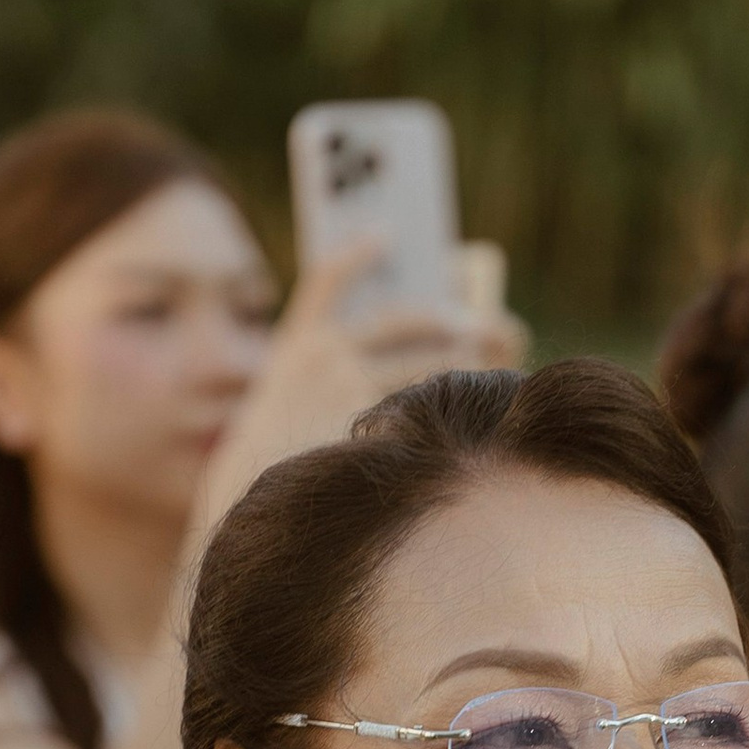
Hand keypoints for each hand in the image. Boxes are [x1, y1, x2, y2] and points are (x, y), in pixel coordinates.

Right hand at [196, 243, 527, 533]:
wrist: (254, 514)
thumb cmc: (284, 461)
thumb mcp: (292, 403)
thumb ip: (335, 369)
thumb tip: (424, 339)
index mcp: (298, 343)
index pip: (329, 279)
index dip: (358, 253)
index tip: (386, 234)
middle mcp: (325, 358)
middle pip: (406, 321)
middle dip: (452, 319)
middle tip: (487, 324)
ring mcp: (352, 396)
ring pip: (428, 365)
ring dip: (466, 361)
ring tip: (494, 361)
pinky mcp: (377, 434)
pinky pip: (429, 409)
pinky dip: (457, 403)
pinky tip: (482, 399)